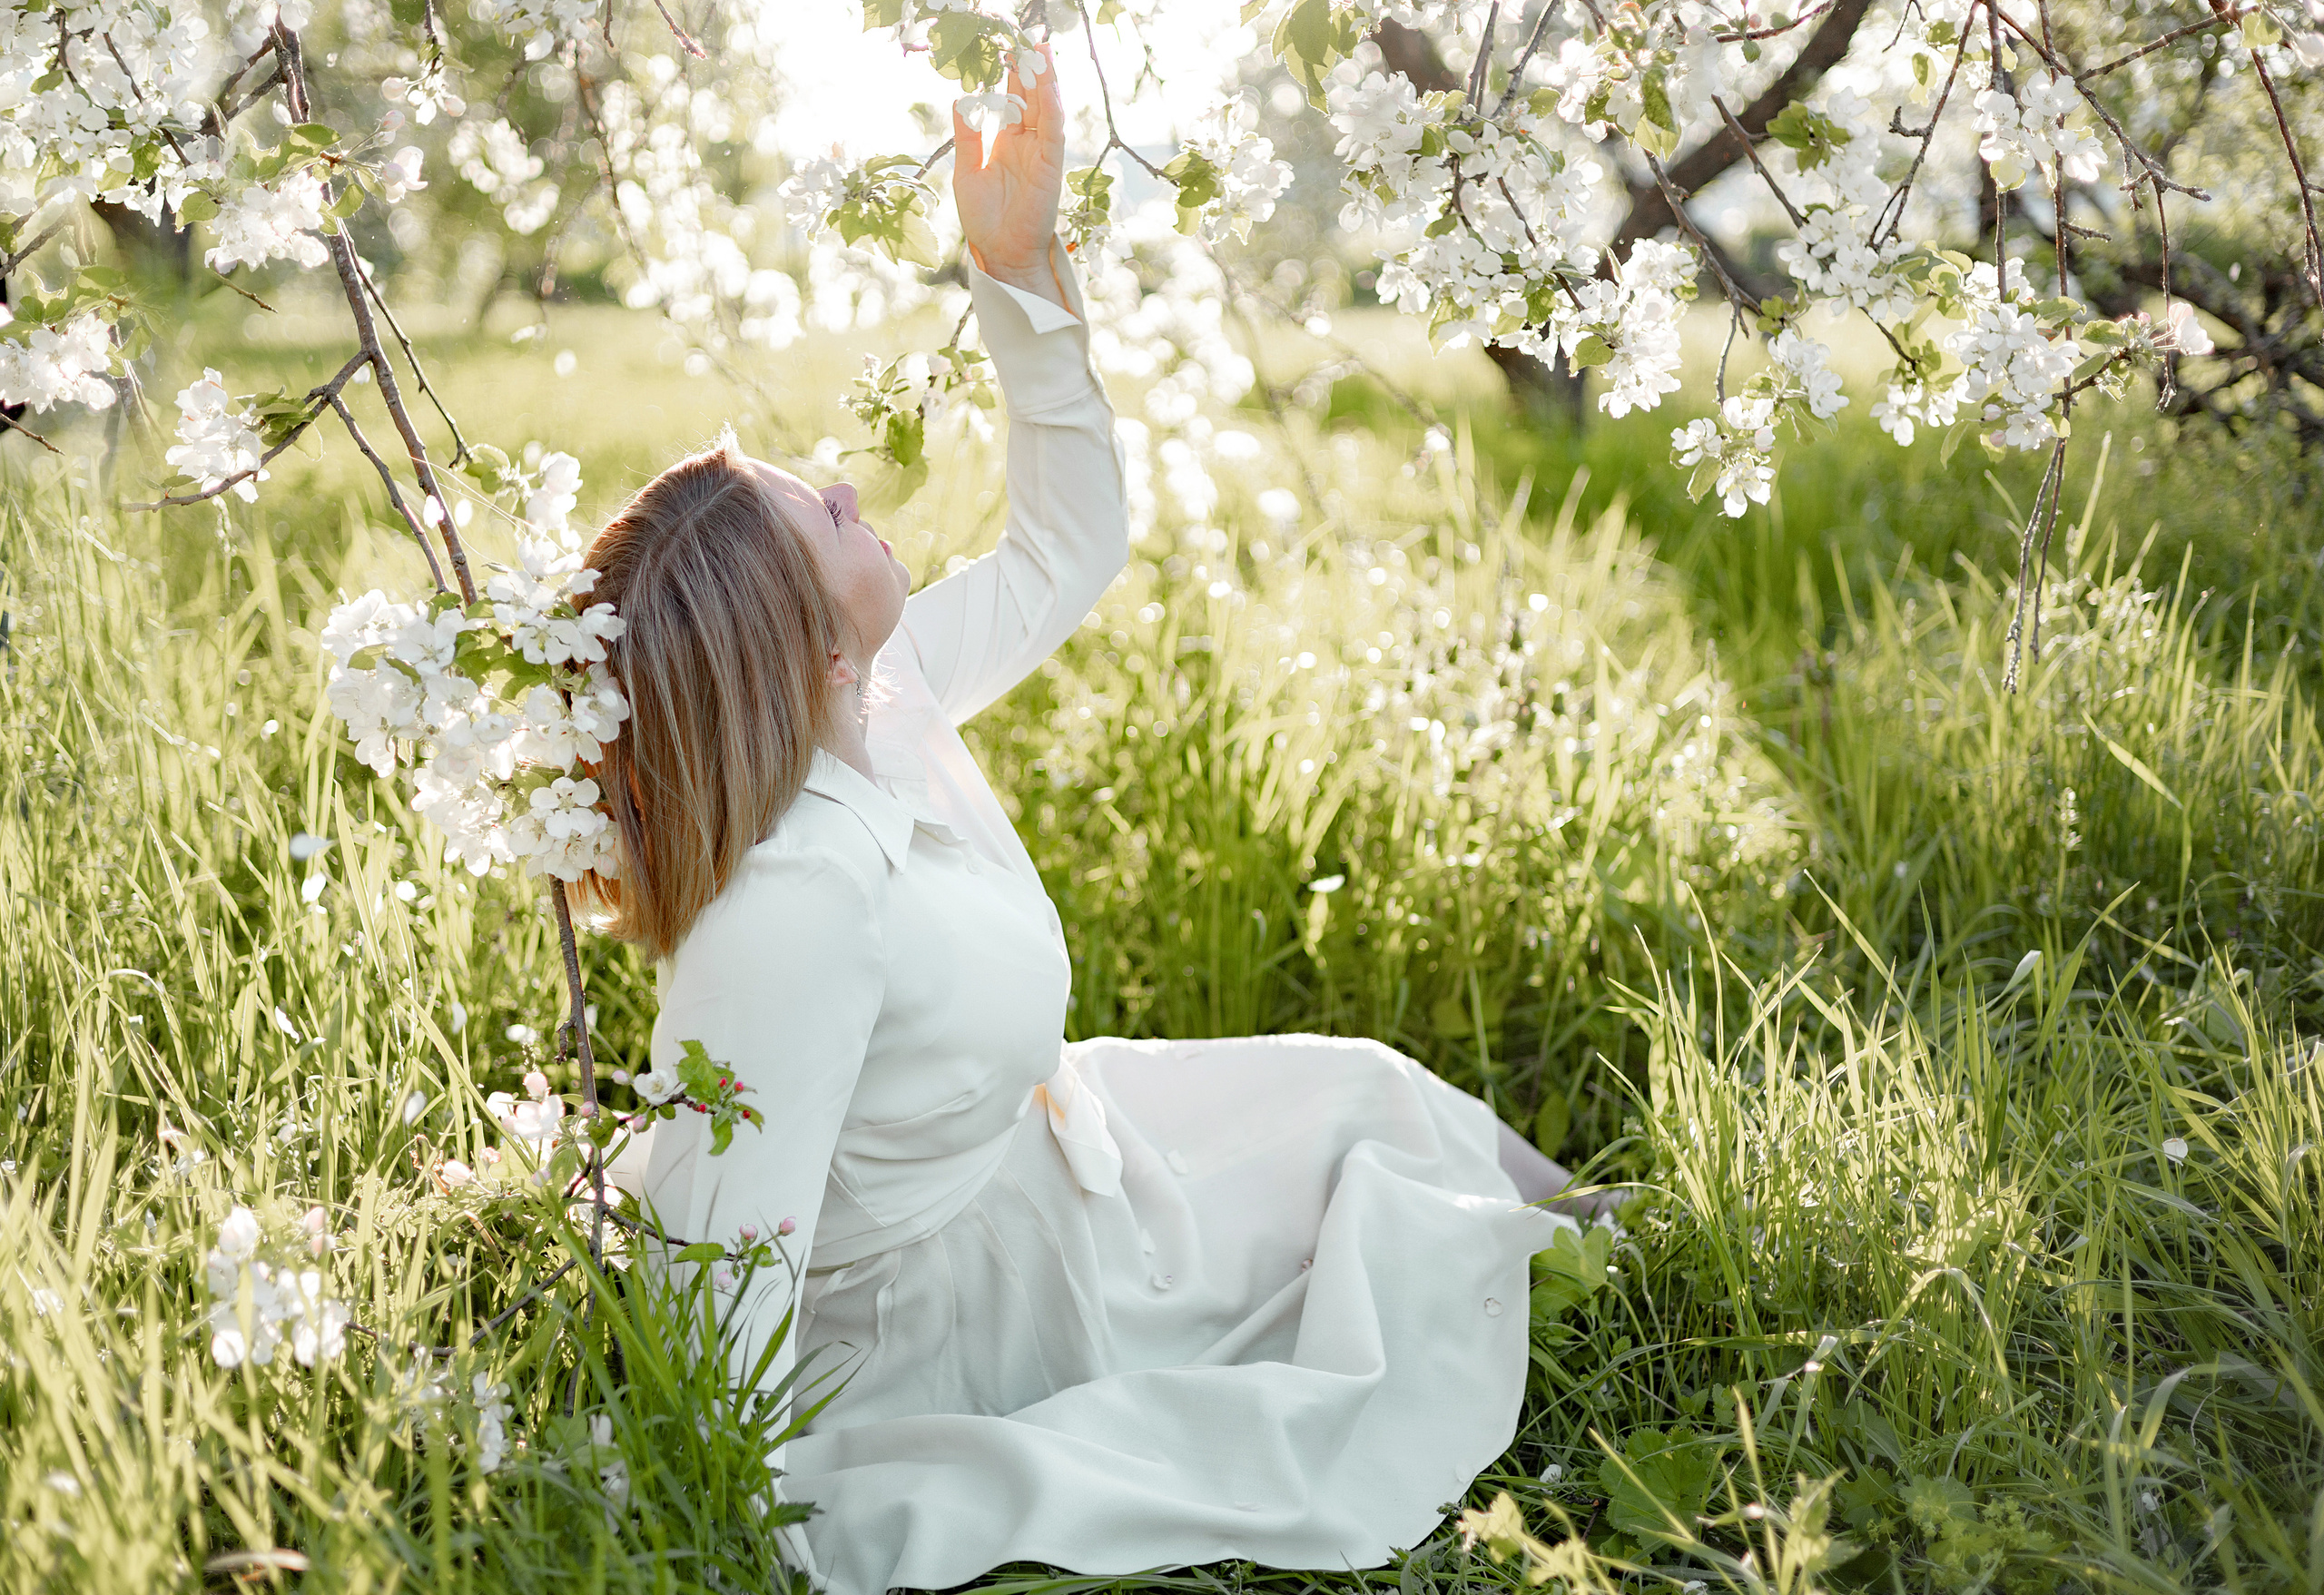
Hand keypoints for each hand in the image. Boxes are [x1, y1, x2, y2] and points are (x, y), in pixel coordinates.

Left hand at [952, 43, 1064, 298]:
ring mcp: (1041, 155)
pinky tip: (1050, 89)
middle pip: (1033, 98)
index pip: (1014, 100)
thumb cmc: (984, 219)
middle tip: (1026, 37)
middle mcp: (1028, 145)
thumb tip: (961, 100)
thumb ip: (967, 135)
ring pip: (1047, 109)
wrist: (998, 253)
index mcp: (1008, 143)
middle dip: (1031, 68)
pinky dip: (1053, 110)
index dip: (1012, 74)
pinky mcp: (1050, 168)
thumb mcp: (967, 169)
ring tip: (1042, 50)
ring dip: (1046, 81)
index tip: (1007, 47)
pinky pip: (1053, 134)